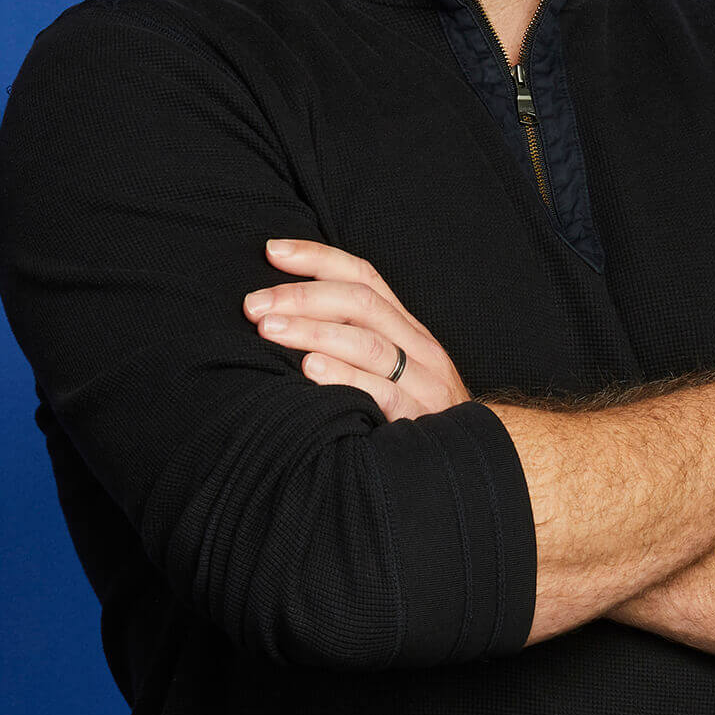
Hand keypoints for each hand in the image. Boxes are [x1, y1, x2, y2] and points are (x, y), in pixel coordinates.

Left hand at [244, 238, 470, 421]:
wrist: (459, 463)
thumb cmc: (409, 414)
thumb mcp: (388, 370)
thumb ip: (351, 341)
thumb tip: (283, 315)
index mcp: (407, 329)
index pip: (364, 276)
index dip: (318, 258)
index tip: (272, 251)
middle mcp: (419, 348)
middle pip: (361, 303)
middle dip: (303, 297)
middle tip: (255, 305)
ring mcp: (424, 384)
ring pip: (368, 344)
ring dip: (313, 331)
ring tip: (269, 330)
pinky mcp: (419, 420)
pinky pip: (382, 393)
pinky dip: (344, 377)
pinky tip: (309, 370)